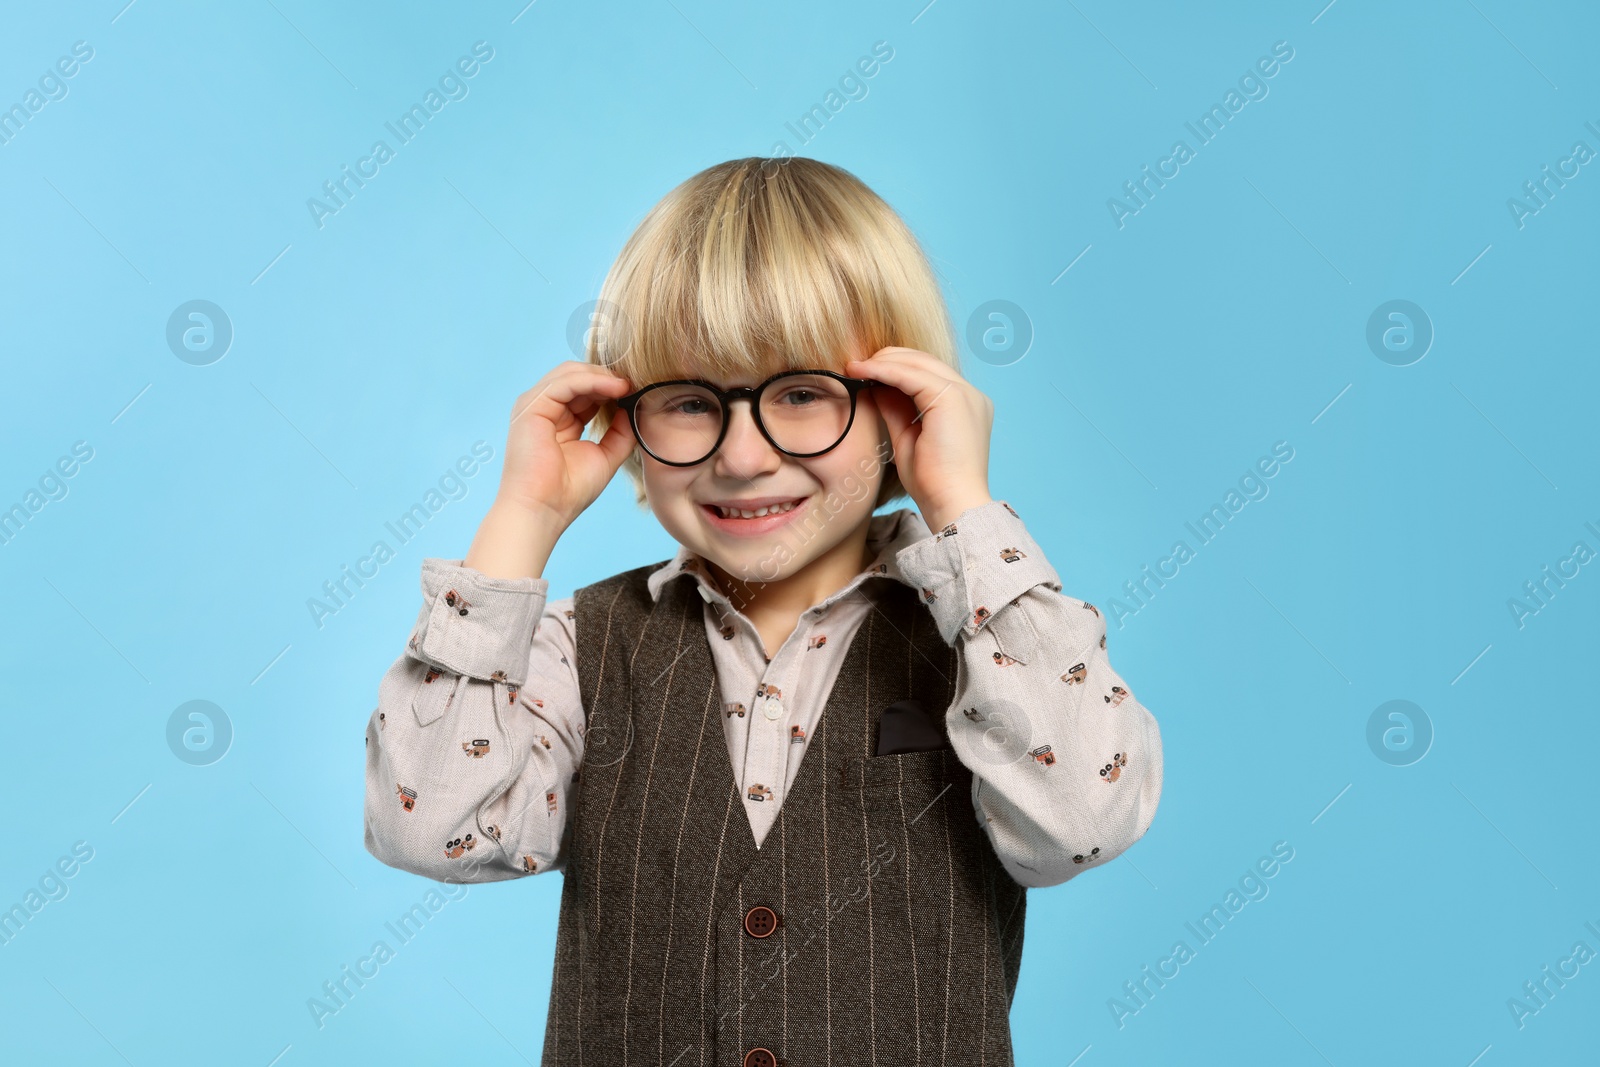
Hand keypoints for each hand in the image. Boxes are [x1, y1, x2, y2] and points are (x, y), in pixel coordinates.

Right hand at [495, 360, 635, 527]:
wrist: (544, 510)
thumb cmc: (568, 492)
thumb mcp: (605, 456)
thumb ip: (619, 433)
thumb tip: (631, 409)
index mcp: (558, 420)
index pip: (585, 391)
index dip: (611, 388)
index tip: (638, 391)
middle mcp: (544, 409)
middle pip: (577, 377)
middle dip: (607, 377)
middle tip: (636, 383)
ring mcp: (534, 406)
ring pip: (570, 374)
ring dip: (602, 376)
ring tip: (628, 384)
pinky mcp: (531, 406)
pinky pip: (565, 382)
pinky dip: (592, 381)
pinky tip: (615, 388)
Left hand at [844, 347, 992, 530]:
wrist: (951, 505)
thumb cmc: (932, 484)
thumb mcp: (908, 439)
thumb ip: (896, 410)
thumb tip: (875, 385)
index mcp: (966, 407)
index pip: (929, 375)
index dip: (896, 369)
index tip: (865, 372)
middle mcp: (971, 396)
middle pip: (926, 362)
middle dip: (889, 358)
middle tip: (856, 365)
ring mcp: (966, 394)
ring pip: (920, 363)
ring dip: (884, 361)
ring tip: (855, 367)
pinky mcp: (953, 398)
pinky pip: (913, 375)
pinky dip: (885, 371)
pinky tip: (863, 372)